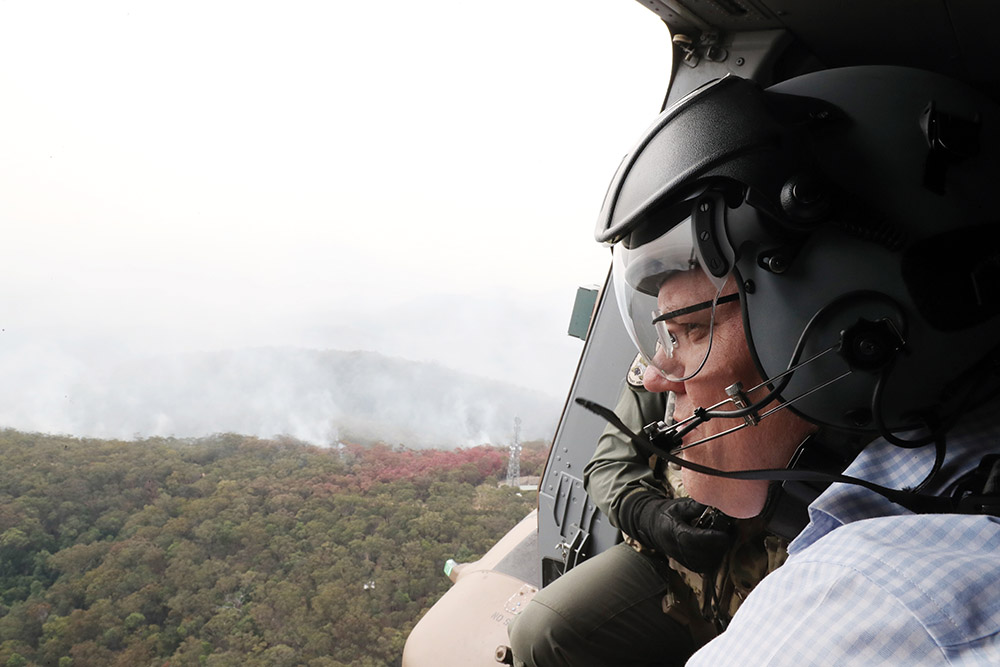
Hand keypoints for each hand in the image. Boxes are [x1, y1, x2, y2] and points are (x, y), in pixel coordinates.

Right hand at [620, 492, 734, 572]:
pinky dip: (714, 559)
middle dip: (720, 545)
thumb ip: (694, 506)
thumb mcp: (678, 506)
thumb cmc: (668, 514)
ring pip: (707, 563)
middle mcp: (678, 548)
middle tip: (728, 533)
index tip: (726, 533)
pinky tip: (716, 548)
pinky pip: (705, 568)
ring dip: (718, 553)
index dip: (712, 538)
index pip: (695, 539)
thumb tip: (711, 500)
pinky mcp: (688, 565)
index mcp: (675, 532)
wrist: (653, 528)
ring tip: (723, 540)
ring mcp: (683, 559)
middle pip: (704, 553)